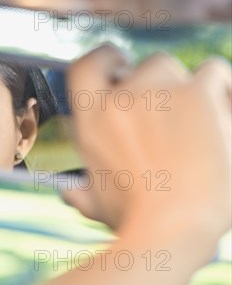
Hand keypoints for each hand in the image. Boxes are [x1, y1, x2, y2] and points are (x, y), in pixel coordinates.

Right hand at [61, 45, 230, 243]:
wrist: (174, 226)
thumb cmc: (136, 221)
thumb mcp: (97, 205)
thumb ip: (81, 194)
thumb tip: (68, 194)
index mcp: (91, 120)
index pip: (86, 66)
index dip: (104, 59)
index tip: (117, 62)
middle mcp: (120, 98)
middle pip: (140, 68)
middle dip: (152, 84)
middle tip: (166, 113)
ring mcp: (159, 92)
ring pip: (173, 67)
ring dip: (183, 85)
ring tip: (197, 117)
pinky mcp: (198, 94)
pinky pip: (213, 71)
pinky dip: (220, 85)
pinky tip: (224, 109)